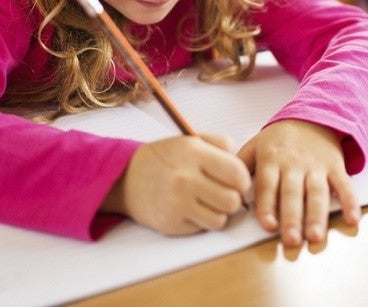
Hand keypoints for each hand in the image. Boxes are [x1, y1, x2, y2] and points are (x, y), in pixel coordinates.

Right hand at [102, 134, 250, 235]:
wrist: (124, 179)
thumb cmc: (162, 159)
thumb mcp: (187, 140)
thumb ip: (217, 142)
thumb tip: (239, 156)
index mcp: (193, 152)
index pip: (237, 173)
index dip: (243, 180)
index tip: (237, 182)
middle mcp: (185, 178)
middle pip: (232, 200)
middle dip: (232, 198)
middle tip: (223, 194)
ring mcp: (177, 203)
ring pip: (221, 219)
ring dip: (219, 212)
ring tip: (208, 202)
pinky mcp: (171, 223)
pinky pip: (203, 228)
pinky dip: (202, 221)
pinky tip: (191, 209)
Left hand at [238, 120, 358, 247]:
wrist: (313, 116)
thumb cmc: (280, 138)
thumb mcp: (255, 145)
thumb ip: (240, 166)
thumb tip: (225, 189)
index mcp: (271, 159)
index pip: (267, 185)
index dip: (267, 205)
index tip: (267, 225)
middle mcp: (294, 164)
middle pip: (292, 193)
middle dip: (292, 217)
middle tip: (291, 239)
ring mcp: (316, 166)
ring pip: (317, 192)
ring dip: (317, 215)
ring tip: (316, 236)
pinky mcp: (335, 167)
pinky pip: (344, 185)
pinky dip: (350, 202)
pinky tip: (353, 219)